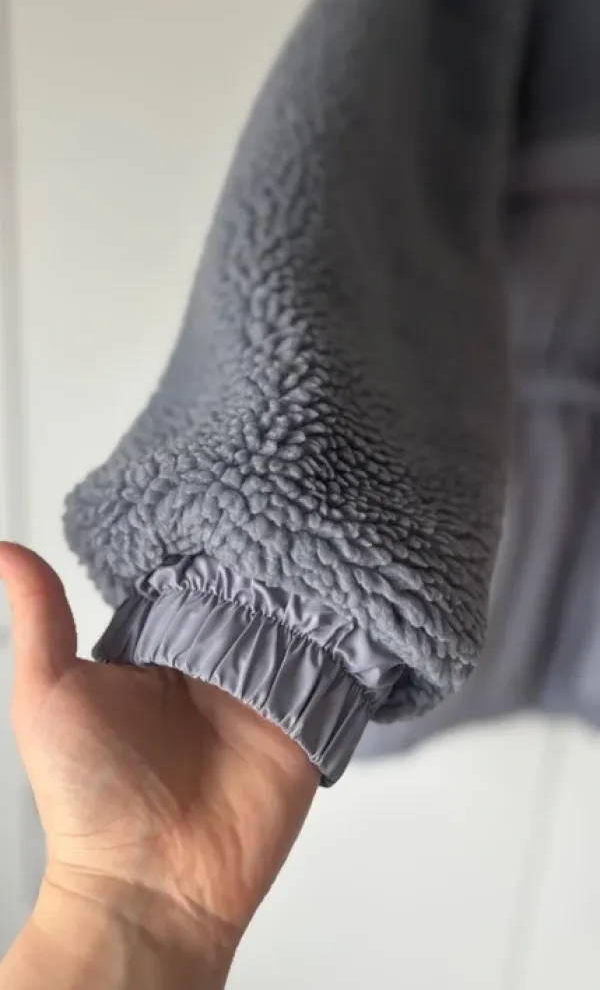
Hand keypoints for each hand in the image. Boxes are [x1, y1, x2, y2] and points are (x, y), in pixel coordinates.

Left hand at [0, 544, 316, 986]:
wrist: (150, 888)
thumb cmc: (89, 797)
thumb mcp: (50, 694)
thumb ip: (40, 619)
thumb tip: (4, 550)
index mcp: (161, 647)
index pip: (195, 575)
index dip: (210, 537)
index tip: (230, 490)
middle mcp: (216, 662)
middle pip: (252, 590)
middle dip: (270, 553)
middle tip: (294, 503)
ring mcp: (264, 691)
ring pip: (299, 622)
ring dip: (314, 590)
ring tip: (334, 536)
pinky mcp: (305, 723)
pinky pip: (336, 672)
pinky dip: (350, 641)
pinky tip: (360, 602)